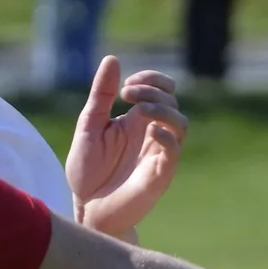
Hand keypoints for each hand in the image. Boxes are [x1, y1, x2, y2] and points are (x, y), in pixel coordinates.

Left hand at [65, 56, 187, 236]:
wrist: (87, 209)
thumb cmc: (88, 171)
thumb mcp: (89, 126)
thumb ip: (102, 95)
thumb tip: (113, 59)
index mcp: (137, 120)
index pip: (160, 88)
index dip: (150, 79)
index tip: (126, 86)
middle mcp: (152, 133)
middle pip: (171, 100)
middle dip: (153, 90)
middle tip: (128, 94)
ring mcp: (159, 152)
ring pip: (180, 122)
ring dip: (163, 109)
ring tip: (141, 110)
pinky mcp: (160, 173)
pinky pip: (174, 151)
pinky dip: (167, 137)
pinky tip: (150, 131)